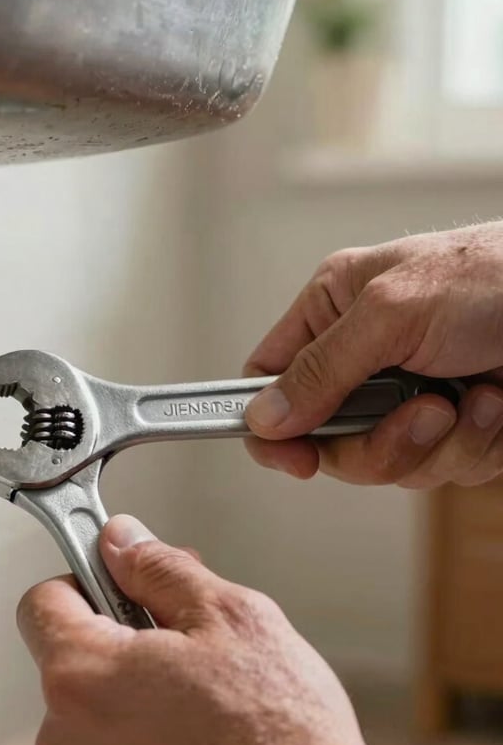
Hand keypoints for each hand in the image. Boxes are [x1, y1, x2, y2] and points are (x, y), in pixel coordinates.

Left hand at [17, 515, 407, 744]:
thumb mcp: (227, 615)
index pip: (42, 601)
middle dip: (123, 643)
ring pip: (97, 719)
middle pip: (75, 662)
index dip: (85, 579)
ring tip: (204, 712)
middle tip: (187, 647)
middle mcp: (67, 744)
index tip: (120, 582)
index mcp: (81, 678)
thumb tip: (122, 542)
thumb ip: (159, 568)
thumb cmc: (280, 737)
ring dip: (135, 703)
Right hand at [244, 222, 502, 487]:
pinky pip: (440, 468)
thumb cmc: (493, 276)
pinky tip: (493, 404)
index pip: (269, 379)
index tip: (295, 459)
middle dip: (377, 444)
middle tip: (419, 415)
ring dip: (436, 443)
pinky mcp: (451, 426)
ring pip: (386, 463)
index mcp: (333, 313)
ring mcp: (405, 397)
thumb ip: (321, 369)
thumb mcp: (391, 313)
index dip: (271, 426)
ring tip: (469, 400)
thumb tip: (265, 418)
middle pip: (328, 440)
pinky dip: (472, 444)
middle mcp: (363, 359)